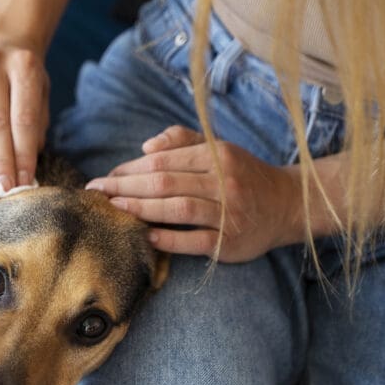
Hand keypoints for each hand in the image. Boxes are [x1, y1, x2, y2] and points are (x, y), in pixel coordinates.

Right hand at [0, 45, 48, 190]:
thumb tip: (24, 168)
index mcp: (24, 67)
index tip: (23, 181)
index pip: (24, 119)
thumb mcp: (39, 93)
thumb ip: (36, 125)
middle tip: (2, 187)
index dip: (24, 154)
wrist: (2, 43)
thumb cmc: (21, 80)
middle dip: (1, 159)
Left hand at [86, 126, 305, 261]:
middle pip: (165, 183)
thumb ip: (183, 141)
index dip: (130, 169)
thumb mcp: (219, 149)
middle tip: (97, 193)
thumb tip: (146, 147)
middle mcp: (224, 182)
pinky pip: (195, 241)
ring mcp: (229, 213)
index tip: (105, 177)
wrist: (287, 205)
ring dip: (142, 209)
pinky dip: (169, 239)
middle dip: (126, 187)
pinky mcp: (231, 243)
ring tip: (115, 209)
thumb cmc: (243, 175)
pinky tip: (146, 236)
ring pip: (178, 209)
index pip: (164, 161)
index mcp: (217, 156)